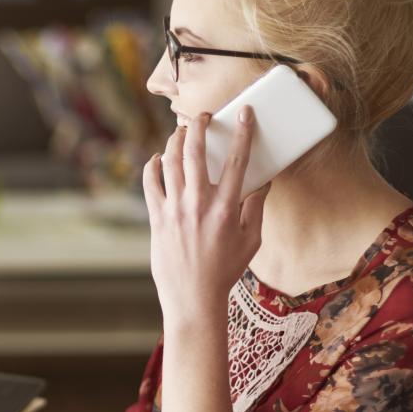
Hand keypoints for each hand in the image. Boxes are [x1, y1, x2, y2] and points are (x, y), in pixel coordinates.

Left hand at [142, 106, 268, 321]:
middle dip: (199, 126)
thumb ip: (256, 209)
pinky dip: (152, 167)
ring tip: (181, 133)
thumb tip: (262, 183)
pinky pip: (150, 184)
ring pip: (169, 162)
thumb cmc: (225, 270)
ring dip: (175, 142)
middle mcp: (198, 204)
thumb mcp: (251, 241)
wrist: (192, 297)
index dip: (243, 132)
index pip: (237, 160)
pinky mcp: (156, 218)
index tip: (245, 114)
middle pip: (195, 152)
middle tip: (203, 117)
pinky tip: (157, 160)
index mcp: (226, 208)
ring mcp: (174, 210)